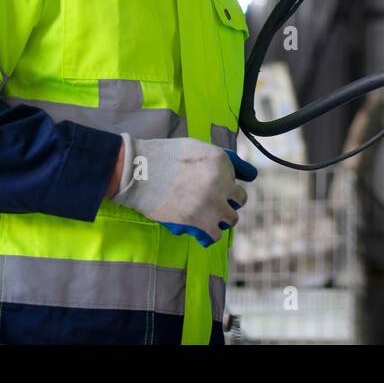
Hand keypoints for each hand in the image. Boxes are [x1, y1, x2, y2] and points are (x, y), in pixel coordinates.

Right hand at [110, 135, 256, 244]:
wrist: (137, 171)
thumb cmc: (163, 156)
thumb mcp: (197, 147)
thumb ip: (220, 160)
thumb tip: (245, 173)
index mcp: (221, 161)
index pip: (238, 179)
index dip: (228, 184)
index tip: (219, 188)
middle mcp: (220, 182)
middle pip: (240, 200)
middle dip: (229, 201)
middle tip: (216, 203)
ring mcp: (210, 203)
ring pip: (231, 219)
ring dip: (222, 218)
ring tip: (210, 216)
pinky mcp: (196, 221)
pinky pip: (215, 235)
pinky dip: (210, 233)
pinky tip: (203, 229)